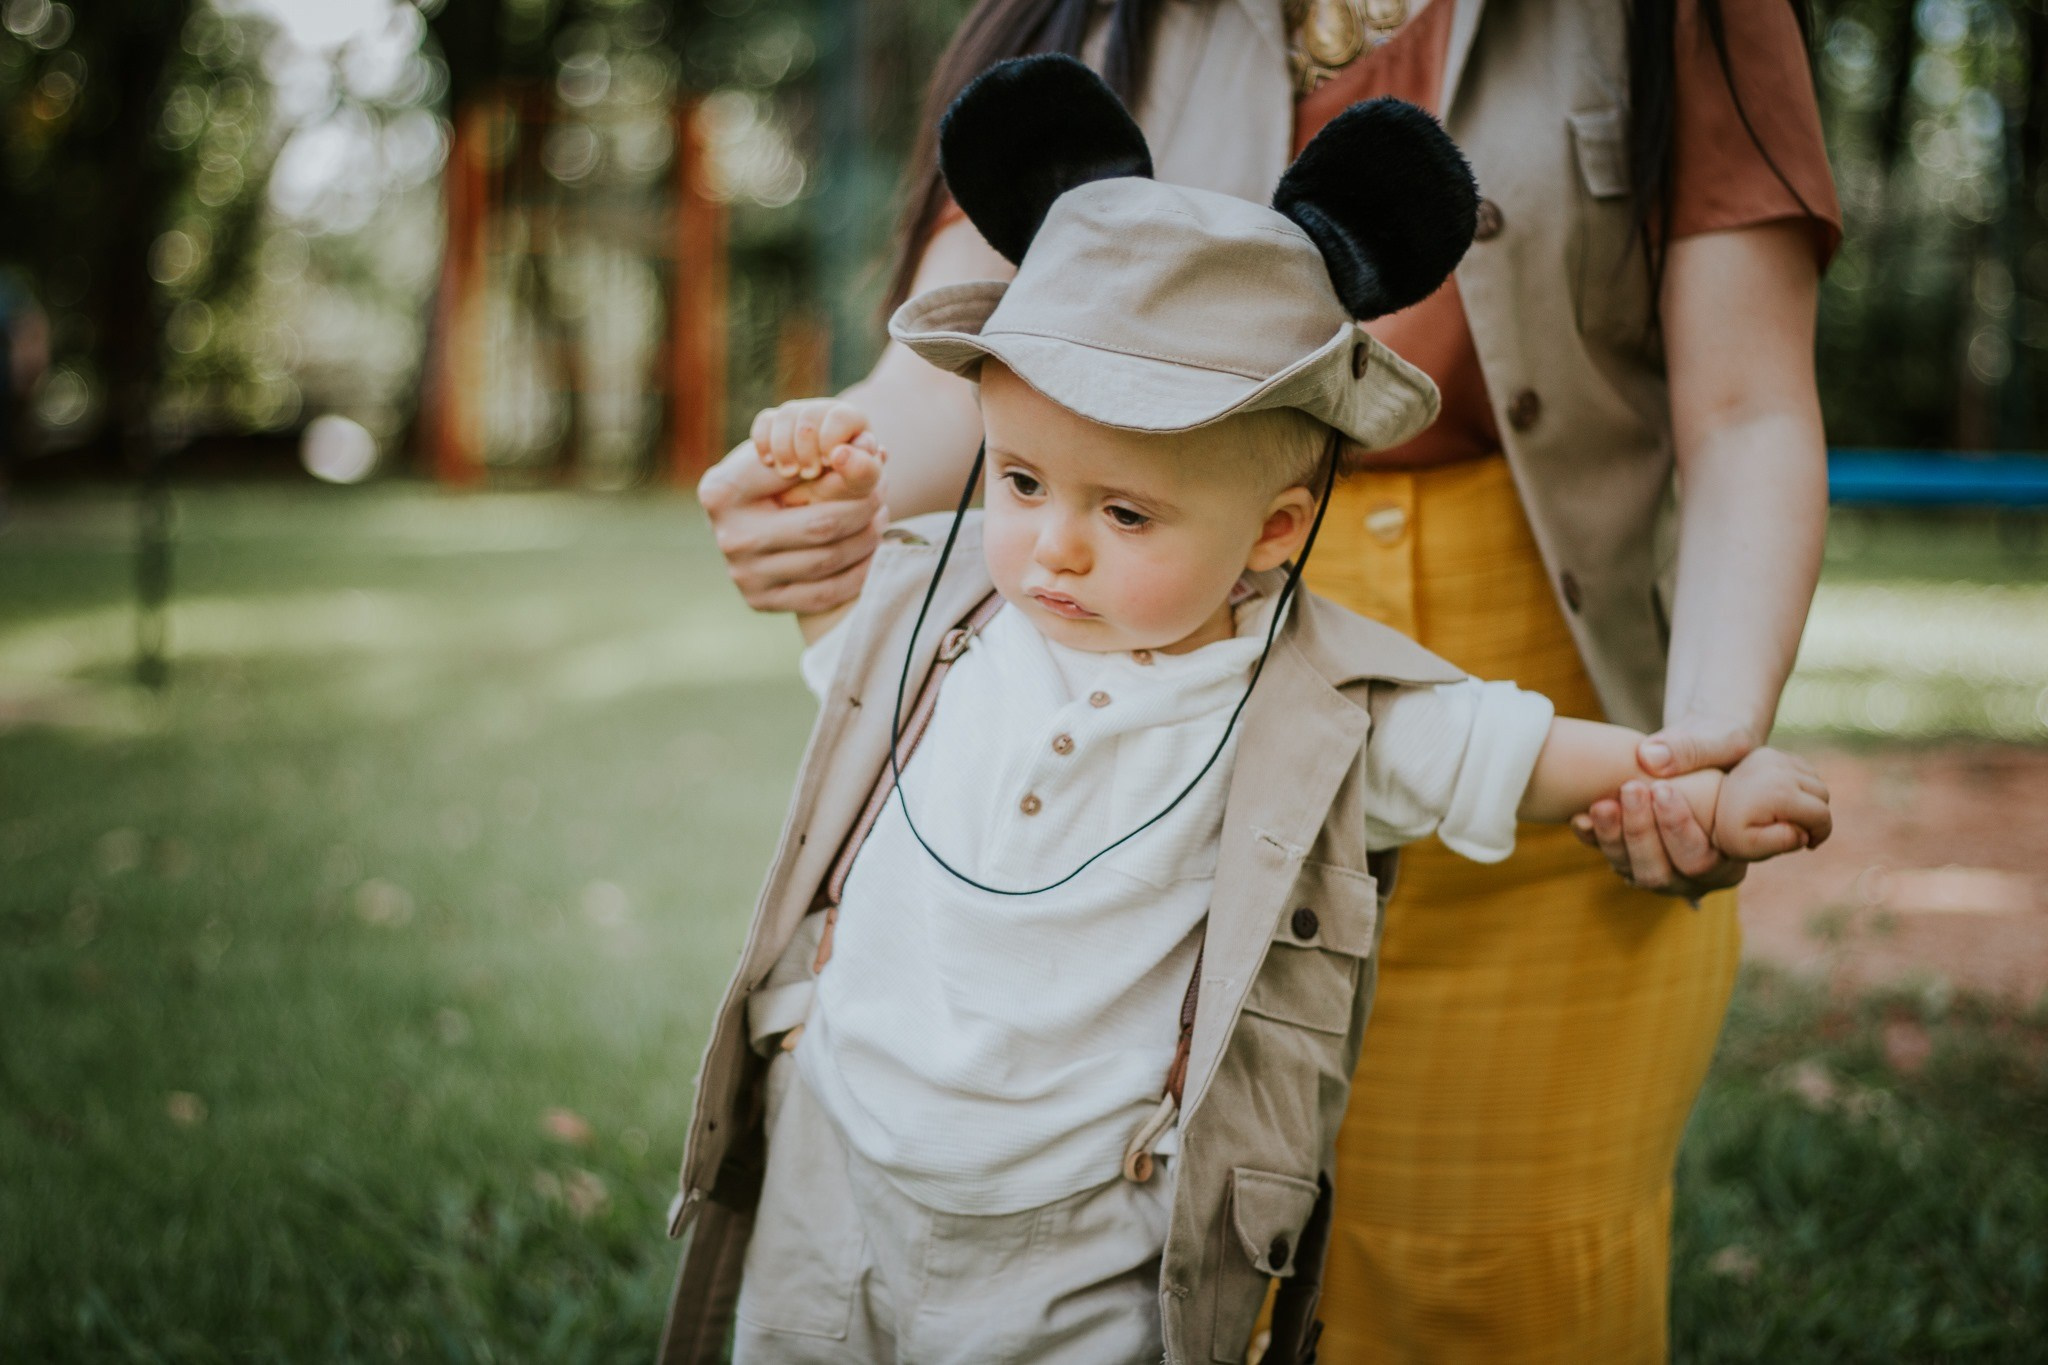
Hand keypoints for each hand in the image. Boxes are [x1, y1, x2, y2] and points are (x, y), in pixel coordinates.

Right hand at [697, 424, 886, 615]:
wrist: (745, 523)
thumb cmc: (772, 479)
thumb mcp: (787, 455)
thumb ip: (827, 454)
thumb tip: (876, 455)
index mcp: (724, 489)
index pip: (803, 476)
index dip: (849, 470)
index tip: (872, 464)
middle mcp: (730, 535)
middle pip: (822, 525)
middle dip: (864, 507)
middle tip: (882, 493)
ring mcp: (744, 573)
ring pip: (829, 559)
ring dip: (867, 538)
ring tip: (879, 518)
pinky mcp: (760, 601)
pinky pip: (825, 593)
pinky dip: (859, 572)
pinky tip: (872, 552)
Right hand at [751, 398, 884, 490]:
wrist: (808, 505)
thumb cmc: (843, 497)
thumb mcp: (856, 488)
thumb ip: (863, 472)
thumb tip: (852, 452)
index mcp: (853, 420)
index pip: (840, 416)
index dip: (831, 441)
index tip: (829, 465)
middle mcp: (826, 412)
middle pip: (810, 415)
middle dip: (806, 449)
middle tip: (809, 474)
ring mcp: (798, 415)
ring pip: (786, 415)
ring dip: (784, 449)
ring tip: (789, 473)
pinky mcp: (772, 423)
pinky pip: (765, 422)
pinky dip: (765, 444)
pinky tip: (770, 463)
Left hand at [1570, 713, 1759, 897]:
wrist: (1695, 750)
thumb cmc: (1720, 744)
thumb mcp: (1722, 738)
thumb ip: (1697, 748)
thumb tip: (1651, 758)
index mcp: (1732, 853)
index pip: (1702, 859)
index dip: (1678, 829)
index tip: (1661, 789)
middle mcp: (1698, 874)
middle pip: (1662, 873)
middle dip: (1640, 833)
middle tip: (1629, 790)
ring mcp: (1663, 868)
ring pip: (1631, 871)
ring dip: (1612, 838)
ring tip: (1602, 803)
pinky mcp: (1633, 857)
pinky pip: (1610, 858)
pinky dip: (1593, 840)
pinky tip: (1579, 817)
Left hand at [1710, 747, 1830, 859]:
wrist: (1703, 807)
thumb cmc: (1730, 833)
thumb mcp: (1750, 847)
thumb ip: (1780, 843)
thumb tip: (1804, 834)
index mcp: (1779, 793)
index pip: (1822, 815)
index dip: (1820, 833)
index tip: (1808, 844)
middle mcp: (1779, 769)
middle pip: (1823, 795)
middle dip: (1817, 816)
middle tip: (1800, 831)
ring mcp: (1773, 756)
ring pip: (1815, 780)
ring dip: (1810, 799)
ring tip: (1792, 817)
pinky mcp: (1768, 753)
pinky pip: (1801, 769)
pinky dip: (1800, 785)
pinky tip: (1785, 801)